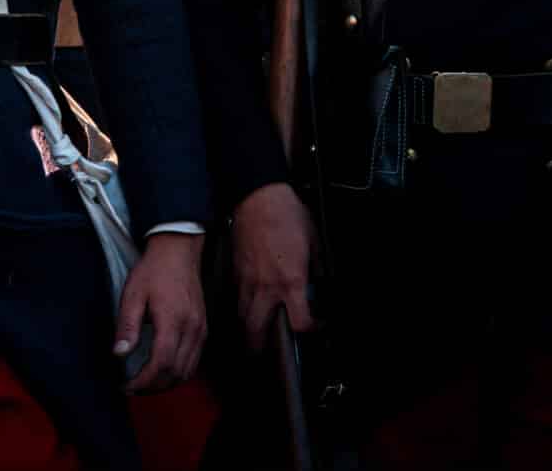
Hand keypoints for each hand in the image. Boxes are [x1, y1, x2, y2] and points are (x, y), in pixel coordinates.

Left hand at [115, 231, 206, 393]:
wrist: (178, 250)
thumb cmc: (154, 270)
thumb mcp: (133, 294)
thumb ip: (127, 325)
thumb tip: (119, 353)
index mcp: (173, 320)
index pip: (162, 363)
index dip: (144, 381)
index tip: (127, 386)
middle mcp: (192, 328)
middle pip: (176, 373)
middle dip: (153, 387)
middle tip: (133, 388)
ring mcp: (201, 329)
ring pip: (188, 370)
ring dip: (167, 383)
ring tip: (146, 384)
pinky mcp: (203, 328)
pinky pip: (194, 360)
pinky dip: (179, 373)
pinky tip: (163, 371)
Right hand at [231, 182, 316, 350]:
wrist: (258, 195)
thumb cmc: (286, 213)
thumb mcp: (313, 243)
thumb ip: (314, 270)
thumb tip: (317, 284)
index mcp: (290, 280)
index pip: (299, 323)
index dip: (311, 330)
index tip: (315, 325)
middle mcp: (266, 286)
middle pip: (256, 334)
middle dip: (261, 351)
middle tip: (269, 356)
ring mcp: (246, 281)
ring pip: (241, 320)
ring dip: (248, 333)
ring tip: (255, 340)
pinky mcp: (235, 272)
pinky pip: (235, 301)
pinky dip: (241, 311)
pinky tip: (247, 310)